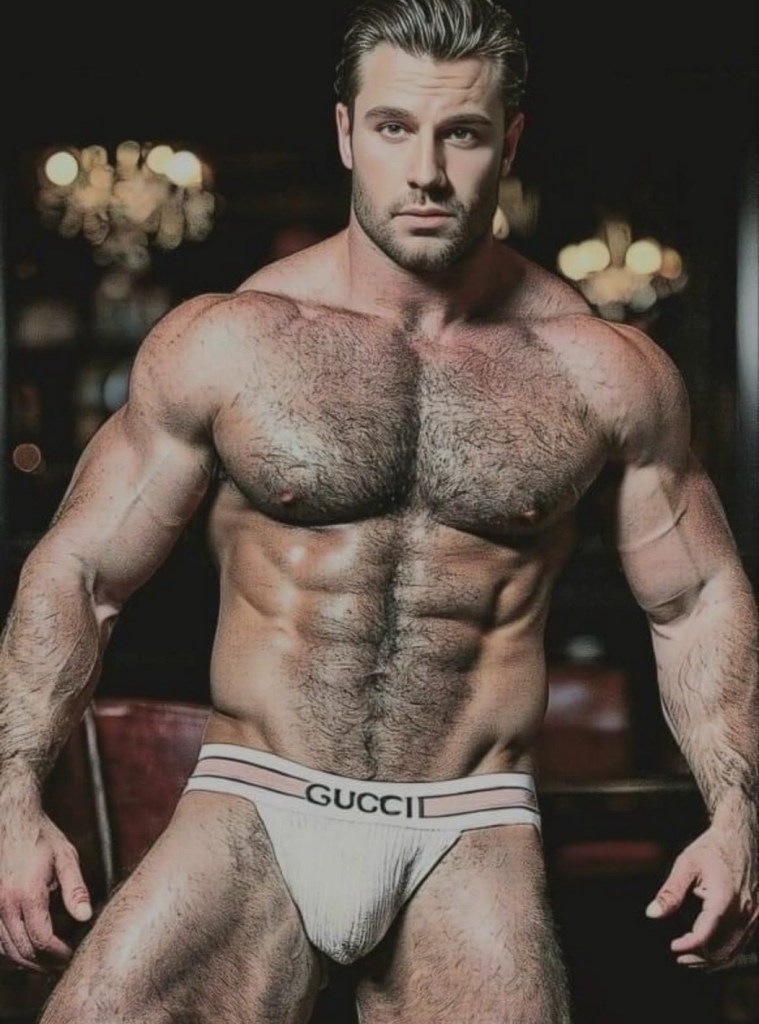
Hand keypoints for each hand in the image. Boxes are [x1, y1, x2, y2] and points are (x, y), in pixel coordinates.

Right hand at [0, 812, 91, 971]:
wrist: (12, 820)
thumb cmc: (42, 837)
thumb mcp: (66, 858)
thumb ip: (76, 890)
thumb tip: (86, 917)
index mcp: (27, 894)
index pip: (42, 940)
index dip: (58, 954)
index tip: (72, 955)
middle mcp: (5, 904)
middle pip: (23, 950)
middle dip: (44, 963)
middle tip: (62, 964)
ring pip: (6, 949)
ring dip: (26, 961)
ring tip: (47, 963)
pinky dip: (10, 951)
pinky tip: (25, 950)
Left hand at [646, 824, 757, 969]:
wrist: (741, 836)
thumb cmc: (712, 847)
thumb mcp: (686, 865)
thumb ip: (670, 892)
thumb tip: (652, 913)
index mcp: (724, 899)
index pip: (705, 936)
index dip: (687, 946)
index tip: (673, 947)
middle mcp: (743, 911)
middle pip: (721, 949)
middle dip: (699, 957)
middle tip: (679, 955)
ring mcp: (754, 914)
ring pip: (735, 949)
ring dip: (714, 958)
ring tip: (692, 956)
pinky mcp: (757, 913)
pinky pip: (743, 940)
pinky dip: (727, 949)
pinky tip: (711, 948)